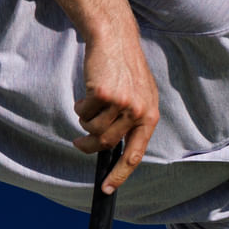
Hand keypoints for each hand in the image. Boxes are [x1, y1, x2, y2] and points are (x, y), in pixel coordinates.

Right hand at [72, 27, 156, 191]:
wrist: (115, 38)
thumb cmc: (124, 68)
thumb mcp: (138, 95)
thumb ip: (131, 121)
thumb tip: (115, 149)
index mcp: (149, 116)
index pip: (134, 155)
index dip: (119, 175)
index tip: (107, 189)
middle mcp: (138, 112)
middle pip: (107, 144)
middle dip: (89, 145)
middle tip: (79, 142)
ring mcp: (121, 103)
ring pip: (93, 129)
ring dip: (85, 121)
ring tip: (88, 106)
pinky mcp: (103, 94)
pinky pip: (83, 113)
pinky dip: (80, 106)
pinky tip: (87, 93)